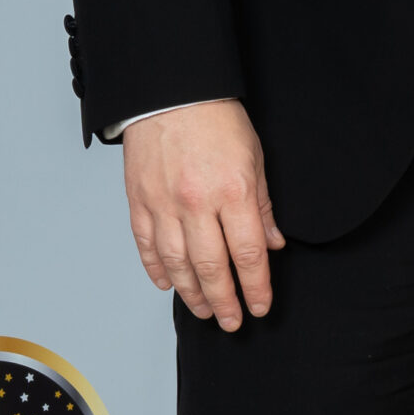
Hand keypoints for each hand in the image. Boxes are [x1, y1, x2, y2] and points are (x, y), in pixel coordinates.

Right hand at [121, 100, 283, 329]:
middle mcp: (197, 204)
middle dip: (225, 302)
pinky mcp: (139, 202)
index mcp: (233, 192)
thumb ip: (263, 207)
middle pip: (212, 268)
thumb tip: (273, 244)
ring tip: (204, 311)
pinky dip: (158, 270)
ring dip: (191, 294)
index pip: (248, 254)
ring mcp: (164, 205)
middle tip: (232, 322)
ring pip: (177, 265)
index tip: (261, 306)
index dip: (256, 286)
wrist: (171, 92)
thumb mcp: (255, 158)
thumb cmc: (217, 120)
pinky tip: (168, 284)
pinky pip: (148, 247)